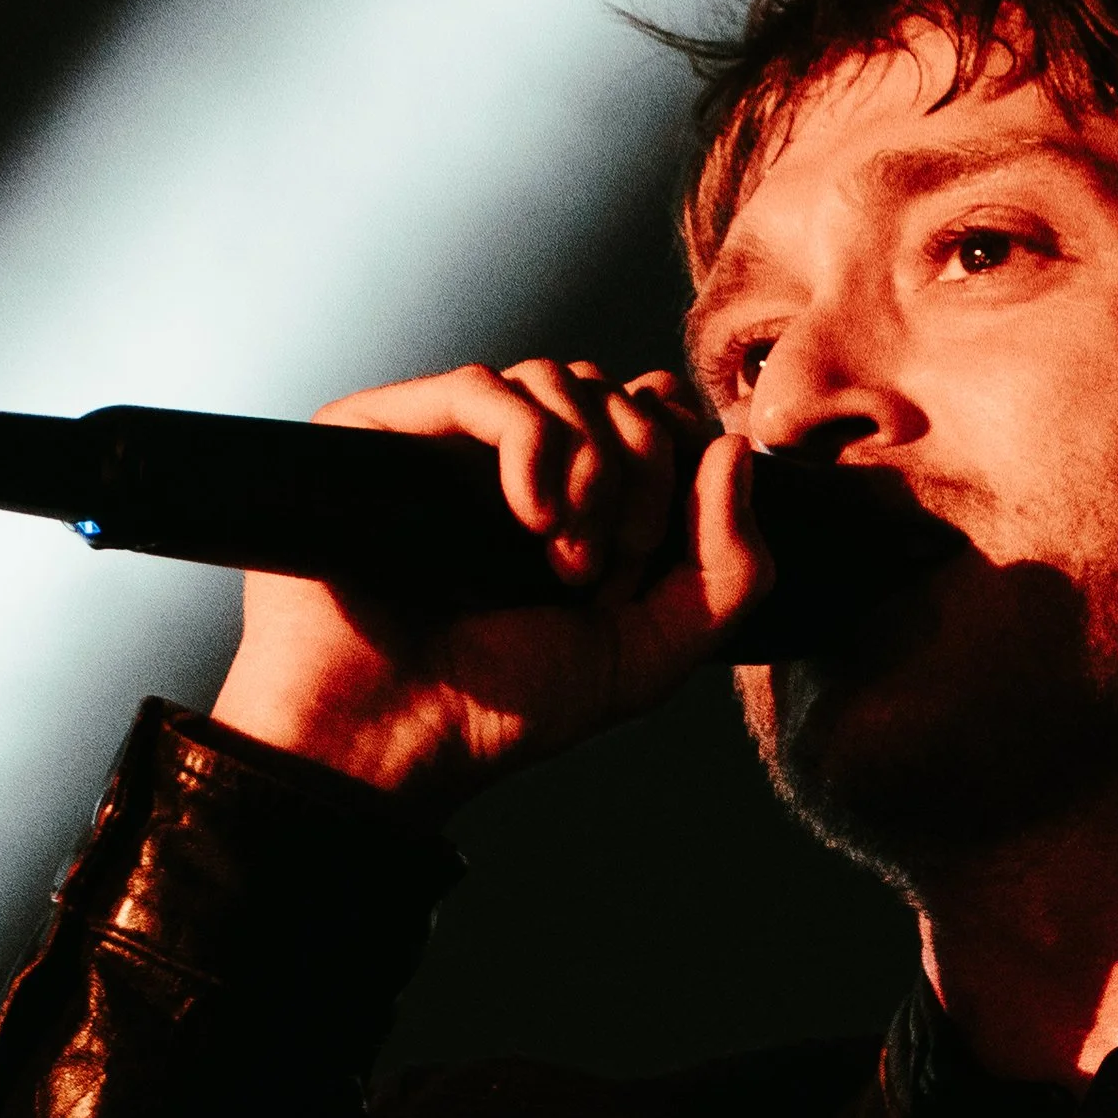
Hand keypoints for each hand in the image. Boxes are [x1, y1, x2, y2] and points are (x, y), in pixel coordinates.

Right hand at [208, 361, 769, 808]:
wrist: (387, 739)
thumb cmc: (507, 705)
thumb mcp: (653, 653)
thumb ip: (731, 569)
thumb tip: (734, 447)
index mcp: (576, 497)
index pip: (654, 413)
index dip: (681, 460)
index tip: (653, 553)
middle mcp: (511, 460)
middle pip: (615, 394)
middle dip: (641, 477)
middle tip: (607, 572)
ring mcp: (446, 440)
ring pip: (558, 379)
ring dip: (592, 469)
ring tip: (564, 563)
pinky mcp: (382, 430)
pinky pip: (484, 389)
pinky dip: (531, 444)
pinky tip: (529, 518)